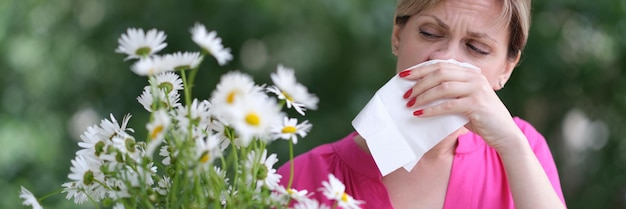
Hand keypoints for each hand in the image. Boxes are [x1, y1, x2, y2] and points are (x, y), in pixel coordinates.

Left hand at [399, 62, 519, 148]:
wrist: (504, 134)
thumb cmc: (480, 118)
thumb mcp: (464, 100)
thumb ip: (449, 93)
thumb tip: (419, 93)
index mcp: (470, 72)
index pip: (440, 65)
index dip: (420, 69)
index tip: (403, 76)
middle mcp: (474, 77)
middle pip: (439, 73)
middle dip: (419, 82)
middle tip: (405, 94)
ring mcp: (477, 89)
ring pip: (443, 87)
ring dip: (423, 95)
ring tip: (410, 104)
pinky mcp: (477, 105)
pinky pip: (448, 105)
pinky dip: (431, 110)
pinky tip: (419, 114)